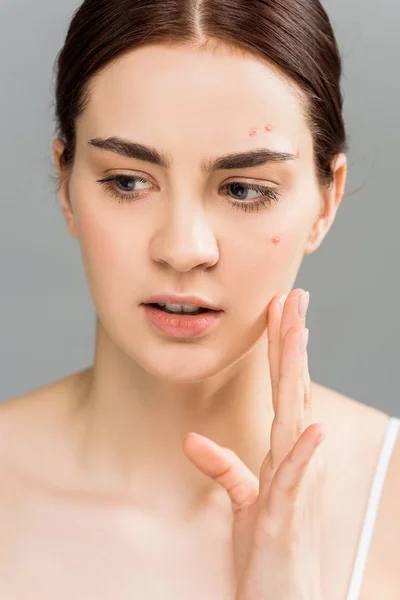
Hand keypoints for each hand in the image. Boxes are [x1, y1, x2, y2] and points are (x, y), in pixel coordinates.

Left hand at [182, 289, 325, 599]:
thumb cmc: (268, 549)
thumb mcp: (240, 500)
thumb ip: (223, 466)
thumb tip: (193, 439)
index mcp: (283, 450)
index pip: (284, 388)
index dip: (282, 348)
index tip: (281, 309)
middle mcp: (294, 457)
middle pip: (293, 388)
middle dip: (292, 340)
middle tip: (294, 296)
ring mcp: (294, 483)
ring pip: (295, 417)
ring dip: (297, 375)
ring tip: (298, 332)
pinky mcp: (285, 515)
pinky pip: (294, 479)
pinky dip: (306, 453)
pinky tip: (314, 427)